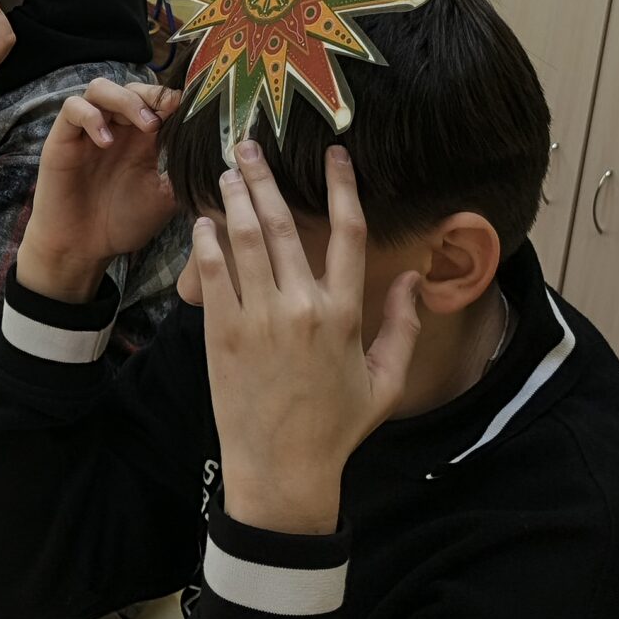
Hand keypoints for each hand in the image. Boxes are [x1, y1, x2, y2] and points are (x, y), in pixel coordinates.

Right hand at [15, 78, 182, 302]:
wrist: (84, 248)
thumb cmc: (123, 223)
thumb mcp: (164, 198)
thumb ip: (183, 172)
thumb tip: (218, 155)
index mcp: (143, 138)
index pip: (158, 100)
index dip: (174, 98)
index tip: (191, 107)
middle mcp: (117, 127)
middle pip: (133, 87)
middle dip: (152, 96)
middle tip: (165, 119)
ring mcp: (89, 130)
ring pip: (101, 87)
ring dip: (125, 99)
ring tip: (143, 125)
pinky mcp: (64, 137)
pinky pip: (73, 108)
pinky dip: (91, 116)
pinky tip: (106, 141)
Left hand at [193, 145, 420, 536]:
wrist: (283, 472)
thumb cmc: (337, 427)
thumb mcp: (385, 382)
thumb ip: (403, 327)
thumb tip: (415, 280)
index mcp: (346, 314)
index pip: (350, 233)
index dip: (343, 187)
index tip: (335, 154)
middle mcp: (304, 308)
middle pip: (285, 223)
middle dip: (266, 179)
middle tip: (251, 146)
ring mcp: (260, 319)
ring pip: (245, 240)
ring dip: (235, 199)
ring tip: (227, 172)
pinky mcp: (223, 333)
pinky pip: (213, 273)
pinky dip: (207, 241)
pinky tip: (203, 221)